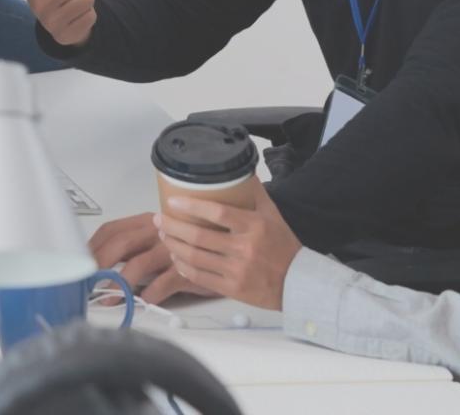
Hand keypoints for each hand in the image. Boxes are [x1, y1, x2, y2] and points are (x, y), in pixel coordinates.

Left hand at [90, 213, 213, 304]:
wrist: (225, 248)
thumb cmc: (185, 247)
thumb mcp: (156, 242)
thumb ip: (133, 249)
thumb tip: (99, 267)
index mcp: (146, 222)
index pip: (112, 230)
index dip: (92, 247)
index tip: (77, 264)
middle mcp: (158, 231)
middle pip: (122, 243)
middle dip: (100, 264)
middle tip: (86, 283)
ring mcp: (173, 249)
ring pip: (141, 263)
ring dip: (121, 283)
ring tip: (109, 299)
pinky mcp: (188, 269)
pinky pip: (166, 282)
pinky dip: (151, 293)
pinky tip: (142, 302)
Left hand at [155, 184, 301, 310]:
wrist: (298, 283)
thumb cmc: (284, 246)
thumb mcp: (273, 215)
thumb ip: (255, 193)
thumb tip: (239, 171)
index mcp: (254, 226)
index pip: (217, 212)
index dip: (192, 207)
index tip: (173, 202)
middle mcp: (244, 248)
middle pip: (199, 237)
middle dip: (173, 227)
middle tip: (160, 219)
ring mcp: (237, 270)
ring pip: (195, 257)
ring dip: (174, 246)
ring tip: (164, 236)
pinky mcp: (232, 289)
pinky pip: (200, 277)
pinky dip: (184, 267)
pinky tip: (176, 258)